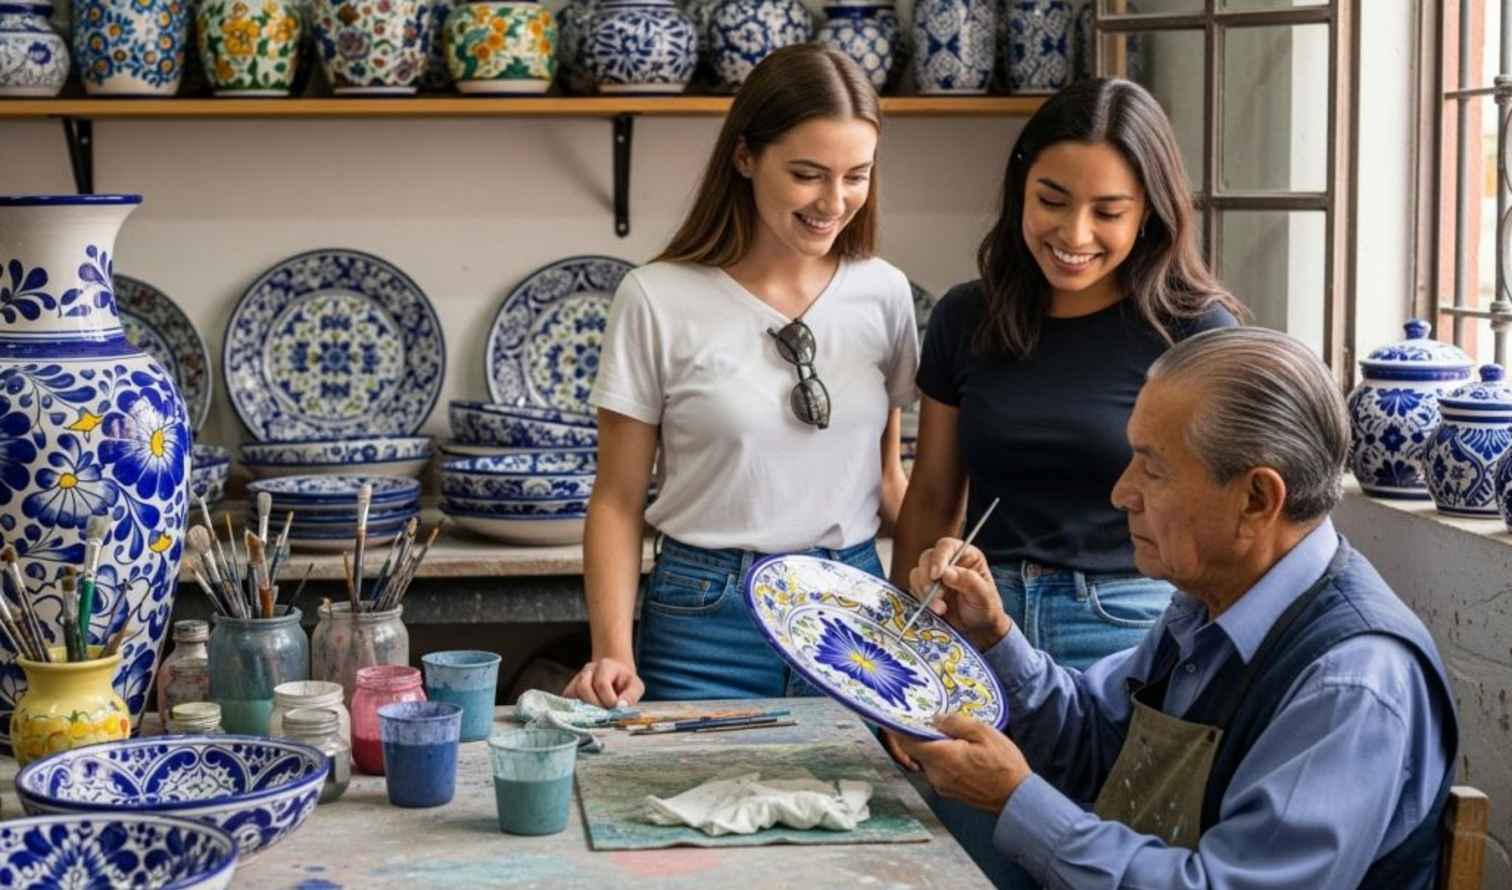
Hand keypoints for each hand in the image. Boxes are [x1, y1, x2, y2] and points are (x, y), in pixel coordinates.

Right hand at [562, 657, 644, 707]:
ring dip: (585, 708)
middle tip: (606, 712)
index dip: (609, 700)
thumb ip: (631, 696)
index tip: (616, 708)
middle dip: (596, 705)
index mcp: (605, 665)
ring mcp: (576, 679)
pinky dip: (576, 709)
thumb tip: (620, 707)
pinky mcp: (570, 690)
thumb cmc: (625, 683)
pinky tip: (588, 713)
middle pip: (584, 688)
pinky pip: (567, 700)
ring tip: (598, 712)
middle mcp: (588, 670)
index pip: (602, 684)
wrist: (615, 677)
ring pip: (572, 694)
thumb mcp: (635, 686)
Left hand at [886, 713, 1030, 812]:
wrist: (1016, 798)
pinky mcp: (949, 791)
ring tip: (956, 737)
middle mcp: (936, 774)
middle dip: (923, 735)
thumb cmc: (1004, 765)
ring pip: (929, 760)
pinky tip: (962, 753)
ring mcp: (942, 785)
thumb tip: (936, 718)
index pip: (907, 741)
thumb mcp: (984, 733)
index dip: (900, 728)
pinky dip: (944, 759)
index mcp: (942, 757)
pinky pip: (939, 770)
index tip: (896, 716)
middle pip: (917, 750)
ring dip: (936, 748)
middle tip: (937, 721)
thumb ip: (955, 722)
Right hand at [910, 537, 1012, 648]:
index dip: (939, 558)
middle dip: (928, 578)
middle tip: (938, 597)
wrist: (978, 630)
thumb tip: (947, 572)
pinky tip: (934, 610)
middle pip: (927, 558)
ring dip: (924, 592)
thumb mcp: (983, 596)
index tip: (937, 575)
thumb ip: (968, 581)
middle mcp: (948, 562)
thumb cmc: (985, 609)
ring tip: (940, 608)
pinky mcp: (924, 590)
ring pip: (917, 573)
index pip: (946, 546)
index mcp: (965, 555)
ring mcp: (934, 576)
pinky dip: (920, 599)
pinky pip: (914, 589)